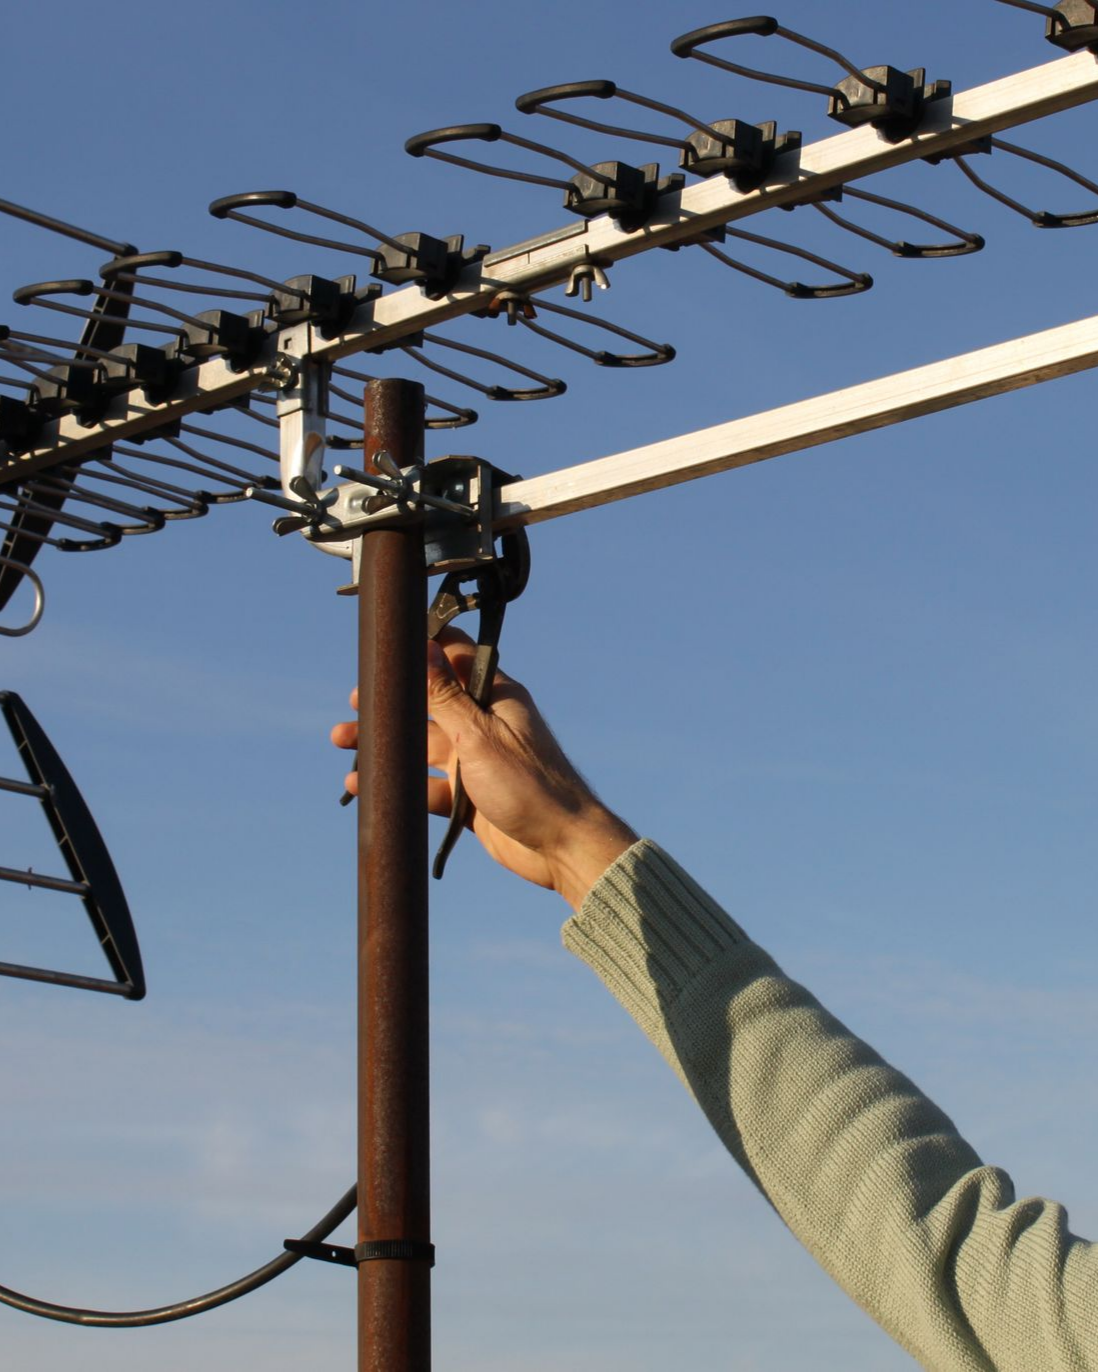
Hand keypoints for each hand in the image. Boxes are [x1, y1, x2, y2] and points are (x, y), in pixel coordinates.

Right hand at [331, 629, 635, 909]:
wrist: (562, 848)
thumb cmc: (532, 785)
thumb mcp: (480, 737)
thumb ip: (446, 697)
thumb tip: (423, 646)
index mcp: (495, 697)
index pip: (453, 656)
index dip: (418, 649)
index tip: (382, 648)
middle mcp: (483, 723)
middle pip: (428, 703)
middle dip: (391, 703)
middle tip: (354, 704)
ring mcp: (475, 761)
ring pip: (421, 745)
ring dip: (387, 745)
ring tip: (344, 743)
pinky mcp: (467, 797)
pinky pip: (425, 786)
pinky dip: (398, 785)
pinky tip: (365, 785)